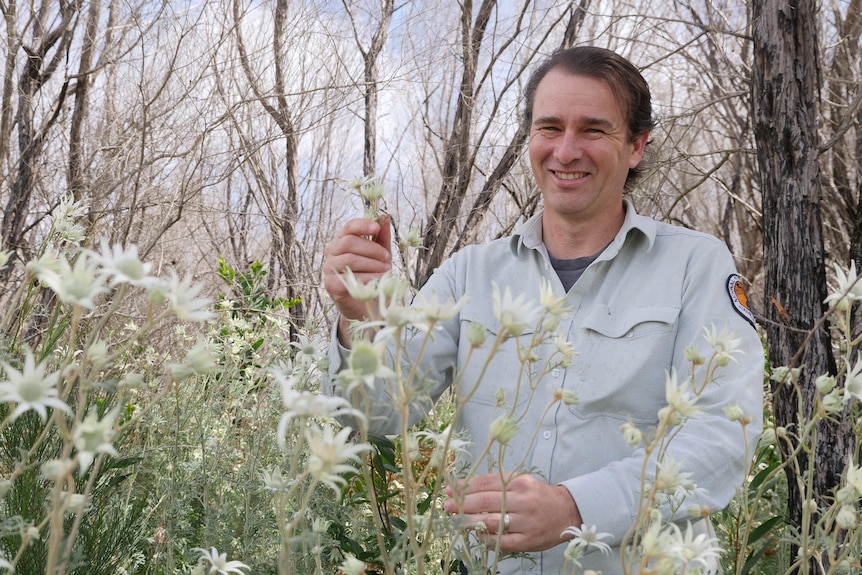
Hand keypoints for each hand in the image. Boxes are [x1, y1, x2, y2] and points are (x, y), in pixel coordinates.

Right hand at [322, 216, 391, 342]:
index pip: (349, 227)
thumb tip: (384, 218)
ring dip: (372, 264)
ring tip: (386, 271)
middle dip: (372, 249)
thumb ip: (381, 238)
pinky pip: (348, 277)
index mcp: (342, 241)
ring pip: (350, 259)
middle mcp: (332, 252)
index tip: (376, 228)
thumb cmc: (372, 276)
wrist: (366, 305)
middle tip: (387, 259)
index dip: (362, 224)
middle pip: (349, 242)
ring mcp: (329, 268)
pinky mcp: (331, 284)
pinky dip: (367, 278)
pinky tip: (378, 281)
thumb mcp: (380, 256)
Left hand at [443, 473, 581, 552]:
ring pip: (491, 522)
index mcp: (519, 482)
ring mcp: (525, 522)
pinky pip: (501, 541)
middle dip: (462, 504)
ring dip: (469, 521)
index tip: (450, 489)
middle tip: (447, 505)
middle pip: (486, 502)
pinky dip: (486, 538)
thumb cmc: (538, 495)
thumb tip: (466, 488)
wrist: (567, 512)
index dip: (465, 486)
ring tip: (456, 520)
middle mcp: (523, 500)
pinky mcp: (527, 540)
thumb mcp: (521, 482)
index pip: (486, 483)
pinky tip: (477, 534)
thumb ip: (497, 484)